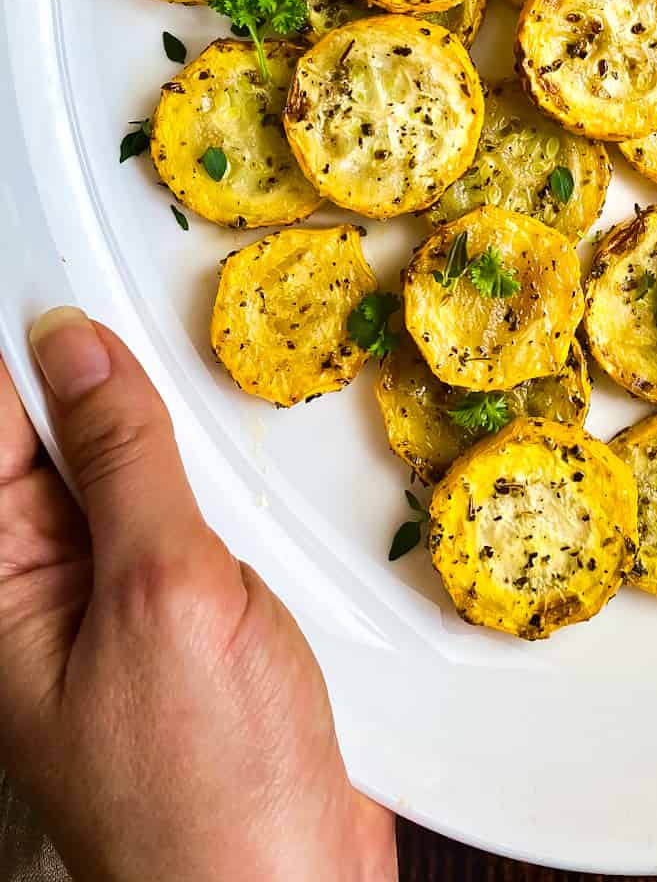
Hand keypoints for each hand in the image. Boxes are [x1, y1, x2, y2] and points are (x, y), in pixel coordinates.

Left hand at [0, 311, 397, 881]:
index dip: (25, 341)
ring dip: (170, 423)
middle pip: (56, 435)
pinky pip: (187, 515)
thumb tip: (78, 351)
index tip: (53, 257)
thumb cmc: (205, 789)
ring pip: (131, 467)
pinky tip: (244, 460)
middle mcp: (48, 592)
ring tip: (192, 382)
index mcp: (4, 589)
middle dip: (100, 370)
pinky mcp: (190, 617)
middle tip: (137, 292)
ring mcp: (119, 605)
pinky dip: (218, 476)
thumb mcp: (160, 595)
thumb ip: (121, 464)